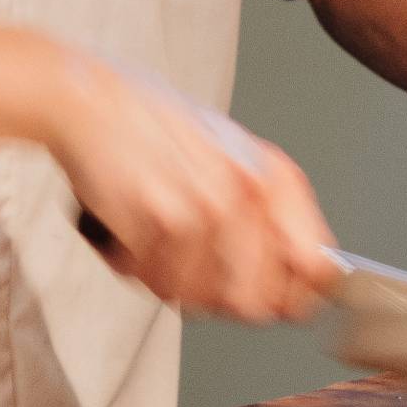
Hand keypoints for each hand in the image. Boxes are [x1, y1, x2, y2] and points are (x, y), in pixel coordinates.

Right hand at [45, 58, 339, 323]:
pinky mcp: (163, 220)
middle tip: (193, 269)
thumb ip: (274, 216)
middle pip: (255, 303)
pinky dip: (140, 269)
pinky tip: (134, 233)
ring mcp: (208, 209)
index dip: (292, 298)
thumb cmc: (157, 131)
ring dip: (173, 281)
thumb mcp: (235, 159)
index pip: (315, 273)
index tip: (271, 298)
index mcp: (277, 179)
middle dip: (220, 298)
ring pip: (202, 301)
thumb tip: (308, 279)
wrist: (92, 104)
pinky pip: (160, 284)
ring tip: (157, 242)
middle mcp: (251, 194)